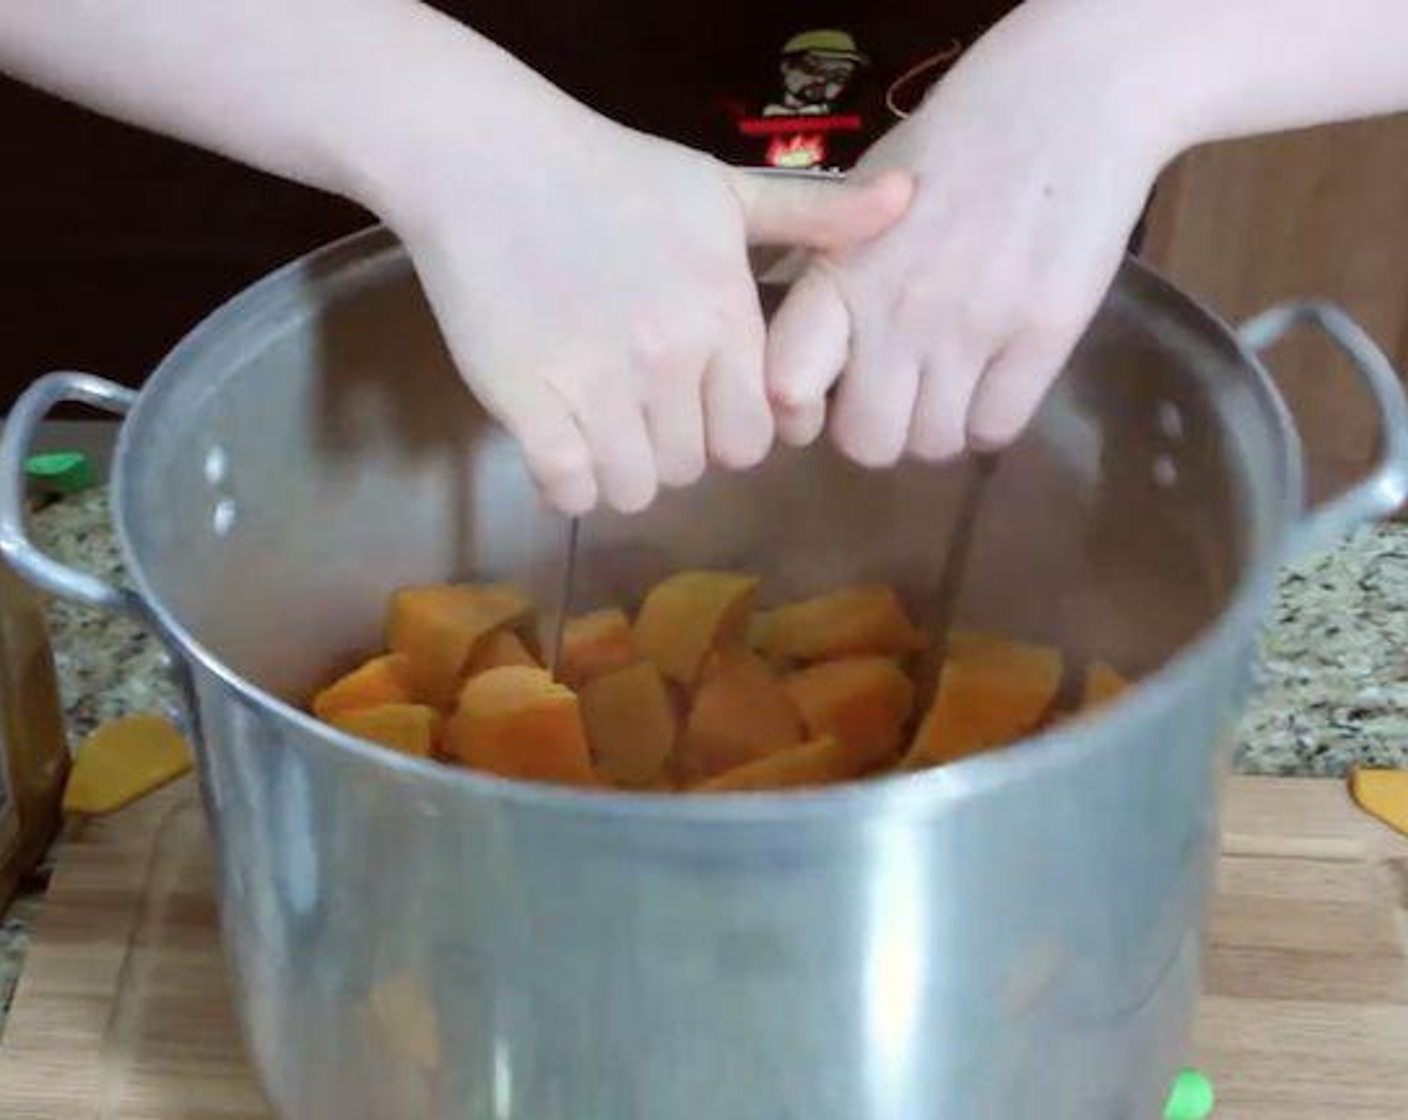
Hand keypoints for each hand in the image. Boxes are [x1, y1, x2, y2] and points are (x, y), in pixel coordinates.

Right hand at [383, 92, 908, 512]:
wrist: (489, 161)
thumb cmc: (613, 175)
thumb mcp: (724, 188)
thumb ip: (815, 213)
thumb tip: (908, 202)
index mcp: (723, 318)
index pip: (754, 439)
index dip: (729, 430)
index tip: (700, 402)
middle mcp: (669, 359)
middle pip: (694, 469)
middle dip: (675, 449)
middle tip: (644, 406)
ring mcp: (595, 384)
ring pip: (635, 487)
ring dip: (623, 468)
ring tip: (603, 421)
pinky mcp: (527, 402)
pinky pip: (569, 490)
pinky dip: (569, 481)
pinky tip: (562, 440)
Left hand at [766, 2, 1174, 463]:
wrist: (1064, 101)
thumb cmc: (951, 148)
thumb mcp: (858, 199)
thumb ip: (825, 275)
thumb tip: (789, 353)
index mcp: (840, 274)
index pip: (787, 387)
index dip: (800, 413)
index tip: (823, 398)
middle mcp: (897, 311)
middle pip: (866, 443)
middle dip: (881, 427)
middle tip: (900, 393)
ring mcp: (971, 328)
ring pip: (933, 445)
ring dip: (940, 423)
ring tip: (954, 378)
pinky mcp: (1041, 337)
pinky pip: (996, 429)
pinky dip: (991, 418)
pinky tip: (996, 378)